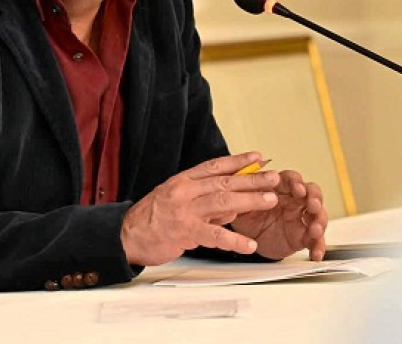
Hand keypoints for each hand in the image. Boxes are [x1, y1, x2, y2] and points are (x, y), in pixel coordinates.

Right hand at [121, 152, 280, 265]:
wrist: (127, 236)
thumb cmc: (152, 219)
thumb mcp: (177, 200)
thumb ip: (206, 200)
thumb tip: (234, 200)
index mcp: (183, 180)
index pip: (215, 166)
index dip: (238, 161)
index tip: (259, 157)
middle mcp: (184, 191)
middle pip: (224, 181)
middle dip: (252, 179)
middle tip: (274, 178)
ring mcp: (184, 211)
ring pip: (223, 201)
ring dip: (249, 200)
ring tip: (270, 200)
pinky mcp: (185, 232)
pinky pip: (214, 236)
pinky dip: (234, 240)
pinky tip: (249, 245)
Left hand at [230, 169, 327, 260]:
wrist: (245, 240)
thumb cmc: (246, 216)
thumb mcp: (241, 204)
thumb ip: (246, 195)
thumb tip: (248, 185)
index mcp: (279, 188)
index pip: (292, 179)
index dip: (297, 183)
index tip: (298, 189)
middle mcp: (294, 201)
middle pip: (312, 194)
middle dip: (315, 198)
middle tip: (313, 205)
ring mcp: (300, 219)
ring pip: (318, 216)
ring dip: (320, 221)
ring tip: (315, 229)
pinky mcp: (303, 237)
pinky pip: (315, 241)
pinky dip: (318, 247)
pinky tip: (316, 253)